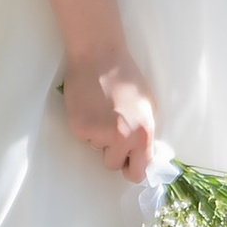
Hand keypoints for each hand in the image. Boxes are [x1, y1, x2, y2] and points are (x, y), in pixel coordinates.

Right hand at [62, 48, 155, 183]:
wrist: (98, 55)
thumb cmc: (126, 77)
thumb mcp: (147, 107)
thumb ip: (144, 134)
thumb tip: (140, 155)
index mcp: (143, 134)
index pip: (139, 172)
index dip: (132, 167)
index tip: (128, 160)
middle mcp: (122, 138)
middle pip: (114, 166)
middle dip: (113, 154)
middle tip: (111, 133)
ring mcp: (99, 134)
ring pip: (97, 151)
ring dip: (99, 139)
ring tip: (100, 113)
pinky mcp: (79, 128)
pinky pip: (84, 138)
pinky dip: (86, 128)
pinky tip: (89, 108)